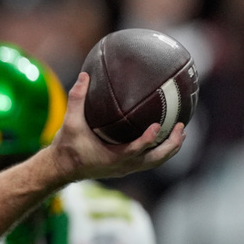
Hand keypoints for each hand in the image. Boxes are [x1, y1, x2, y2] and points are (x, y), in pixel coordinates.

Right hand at [46, 72, 185, 183]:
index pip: (135, 149)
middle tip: (181, 127)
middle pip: (155, 159)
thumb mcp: (70, 122)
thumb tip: (85, 75)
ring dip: (170, 149)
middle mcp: (123, 165)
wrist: (62, 167)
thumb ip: (77, 98)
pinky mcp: (126, 167)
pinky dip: (161, 151)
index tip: (157, 125)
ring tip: (180, 133)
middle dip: (171, 144)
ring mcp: (126, 168)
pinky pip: (150, 161)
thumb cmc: (67, 146)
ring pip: (156, 162)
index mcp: (112, 157)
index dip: (147, 139)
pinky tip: (165, 139)